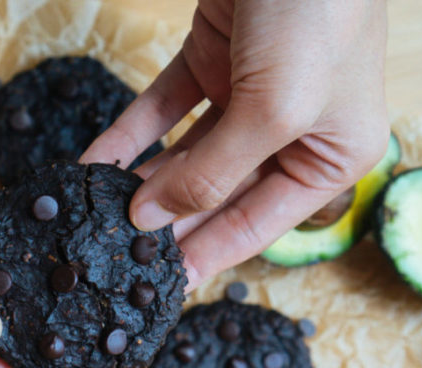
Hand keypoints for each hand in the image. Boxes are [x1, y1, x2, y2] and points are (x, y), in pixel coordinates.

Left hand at [82, 0, 388, 288]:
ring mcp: (249, 96)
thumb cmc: (316, 14)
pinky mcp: (212, 60)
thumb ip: (214, 173)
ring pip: (184, 155)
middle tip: (113, 251)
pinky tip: (92, 164)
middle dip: (164, 219)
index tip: (159, 286)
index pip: (255, 225)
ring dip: (138, 180)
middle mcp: (291, 133)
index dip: (204, 255)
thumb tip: (152, 219)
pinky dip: (128, 135)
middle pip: (215, 193)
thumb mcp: (274, 110)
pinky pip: (163, 110)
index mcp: (329, 157)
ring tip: (92, 213)